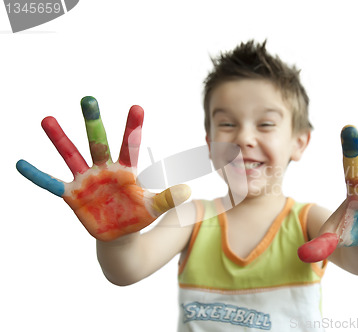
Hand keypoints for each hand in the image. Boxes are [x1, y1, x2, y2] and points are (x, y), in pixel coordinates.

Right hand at [16, 97, 189, 240]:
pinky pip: (52, 184)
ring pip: (72, 155)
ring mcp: (86, 180)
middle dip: (93, 122)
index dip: (132, 128)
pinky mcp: (73, 195)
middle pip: (97, 142)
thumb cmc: (138, 216)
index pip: (129, 145)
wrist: (121, 235)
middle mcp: (104, 169)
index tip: (137, 107)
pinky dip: (38, 176)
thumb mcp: (154, 208)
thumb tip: (189, 190)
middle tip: (89, 99)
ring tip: (47, 119)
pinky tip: (20, 164)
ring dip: (60, 139)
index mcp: (126, 170)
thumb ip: (168, 199)